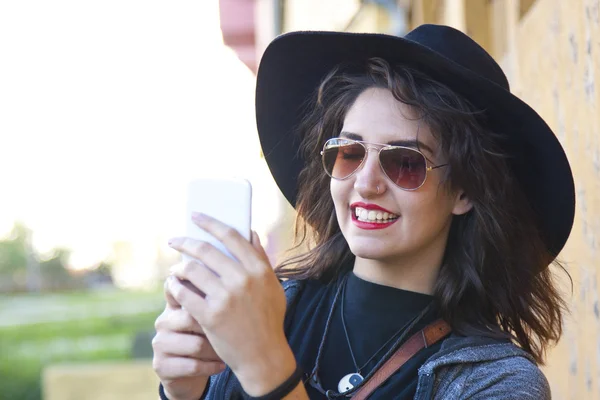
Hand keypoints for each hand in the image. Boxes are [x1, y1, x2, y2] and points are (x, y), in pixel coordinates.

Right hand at [152, 279, 225, 399]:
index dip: (198, 294)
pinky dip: (211, 366)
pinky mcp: (161, 365)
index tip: (221, 302)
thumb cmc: (204, 338)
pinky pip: (192, 365)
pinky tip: (221, 365)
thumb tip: (231, 275)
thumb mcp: (206, 317)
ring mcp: (159, 344)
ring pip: (196, 344)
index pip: (180, 290)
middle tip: (232, 333)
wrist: (188, 374)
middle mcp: (163, 321)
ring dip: (216, 350)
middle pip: (192, 318)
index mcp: (174, 306)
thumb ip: (211, 297)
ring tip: (227, 351)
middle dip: (215, 328)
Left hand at [167, 213, 296, 395]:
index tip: (196, 216)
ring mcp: (225, 298)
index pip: (231, 236)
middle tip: (174, 240)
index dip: (210, 223)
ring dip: (179, 267)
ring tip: (176, 268)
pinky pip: (184, 293)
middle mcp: (242, 280)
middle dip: (185, 241)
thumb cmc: (268, 318)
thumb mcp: (273, 286)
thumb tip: (250, 232)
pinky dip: (175, 286)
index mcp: (259, 269)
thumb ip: (261, 259)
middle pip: (205, 250)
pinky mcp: (209, 316)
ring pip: (191, 270)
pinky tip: (174, 285)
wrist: (263, 355)